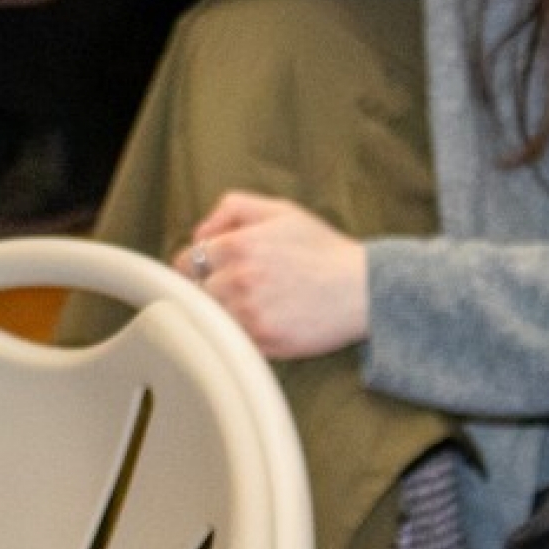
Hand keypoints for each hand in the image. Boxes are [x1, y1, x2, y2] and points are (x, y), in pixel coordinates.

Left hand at [175, 191, 369, 359]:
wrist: (363, 290)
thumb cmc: (323, 250)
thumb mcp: (281, 211)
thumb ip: (234, 207)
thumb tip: (200, 232)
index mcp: (237, 245)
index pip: (186, 262)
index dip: (197, 266)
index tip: (211, 271)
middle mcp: (237, 280)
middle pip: (196, 291)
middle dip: (212, 288)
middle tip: (240, 287)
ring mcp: (248, 313)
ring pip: (212, 317)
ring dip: (227, 312)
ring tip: (258, 304)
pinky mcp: (262, 341)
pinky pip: (234, 338)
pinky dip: (244, 332)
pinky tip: (268, 320)